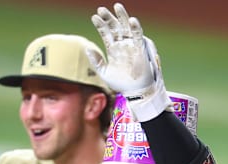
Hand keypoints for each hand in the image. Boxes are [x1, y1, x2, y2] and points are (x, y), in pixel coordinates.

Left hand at [89, 3, 170, 120]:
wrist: (135, 92)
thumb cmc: (120, 84)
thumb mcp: (104, 72)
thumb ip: (96, 61)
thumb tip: (87, 48)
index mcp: (113, 49)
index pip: (106, 33)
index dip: (100, 25)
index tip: (94, 17)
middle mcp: (122, 45)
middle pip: (115, 27)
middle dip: (108, 18)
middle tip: (101, 9)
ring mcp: (131, 45)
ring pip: (126, 27)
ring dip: (122, 17)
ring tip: (117, 6)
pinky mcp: (140, 48)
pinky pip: (138, 36)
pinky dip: (135, 28)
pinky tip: (131, 20)